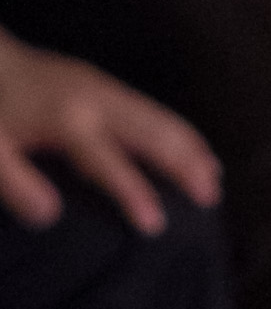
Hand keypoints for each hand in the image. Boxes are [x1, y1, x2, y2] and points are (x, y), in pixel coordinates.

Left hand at [0, 29, 220, 234]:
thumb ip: (16, 185)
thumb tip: (50, 216)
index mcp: (66, 120)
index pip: (108, 162)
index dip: (134, 193)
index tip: (156, 224)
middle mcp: (94, 100)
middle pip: (151, 132)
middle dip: (184, 163)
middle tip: (210, 197)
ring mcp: (103, 88)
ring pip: (158, 116)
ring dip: (188, 145)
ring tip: (213, 176)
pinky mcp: (104, 84)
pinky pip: (151, 108)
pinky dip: (177, 128)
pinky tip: (189, 146)